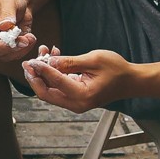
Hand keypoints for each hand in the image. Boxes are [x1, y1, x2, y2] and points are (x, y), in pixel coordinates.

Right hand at [0, 0, 35, 59]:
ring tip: (30, 37)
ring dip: (20, 48)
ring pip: (5, 55)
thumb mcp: (10, 2)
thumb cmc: (9, 0)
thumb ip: (7, 13)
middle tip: (27, 39)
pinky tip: (30, 39)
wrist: (17, 5)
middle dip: (12, 46)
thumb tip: (5, 26)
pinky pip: (14, 55)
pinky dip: (24, 49)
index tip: (14, 38)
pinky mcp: (4, 50)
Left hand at [21, 48, 137, 113]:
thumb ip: (69, 62)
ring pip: (50, 91)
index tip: (31, 60)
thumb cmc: (117, 69)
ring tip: (43, 54)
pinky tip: (53, 59)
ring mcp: (76, 104)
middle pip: (46, 93)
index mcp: (82, 95)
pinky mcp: (75, 99)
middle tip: (28, 63)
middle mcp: (77, 104)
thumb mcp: (93, 60)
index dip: (41, 70)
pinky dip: (53, 76)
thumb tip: (49, 62)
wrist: (131, 81)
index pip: (54, 83)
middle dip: (35, 77)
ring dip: (44, 75)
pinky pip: (58, 89)